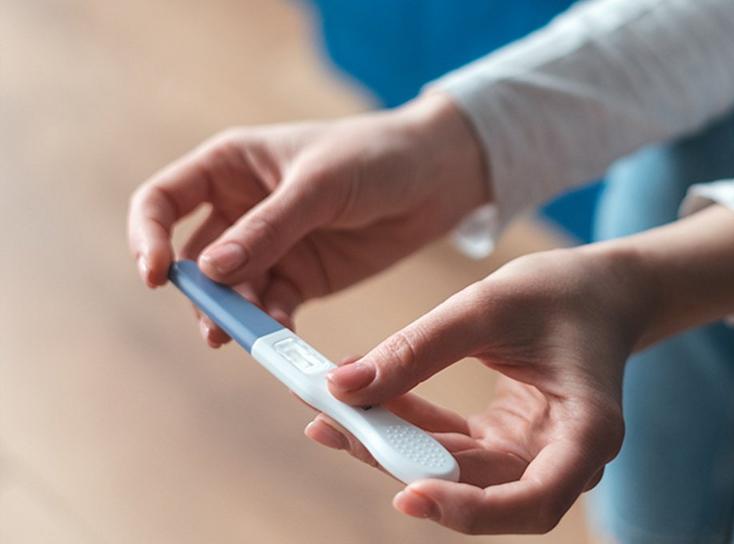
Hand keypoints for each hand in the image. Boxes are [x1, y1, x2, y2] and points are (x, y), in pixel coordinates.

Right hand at [127, 93, 487, 344]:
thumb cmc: (377, 157)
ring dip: (234, 316)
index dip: (148, 237)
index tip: (157, 274)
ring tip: (248, 338)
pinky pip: (272, 307)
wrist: (440, 178)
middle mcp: (240, 207)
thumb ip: (269, 227)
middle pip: (195, 259)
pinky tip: (283, 336)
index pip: (162, 201)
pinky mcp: (301, 278)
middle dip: (201, 294)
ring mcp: (269, 247)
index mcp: (229, 166)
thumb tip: (212, 270)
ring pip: (231, 292)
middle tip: (216, 326)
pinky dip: (271, 324)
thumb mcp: (321, 184)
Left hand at [303, 206, 733, 533]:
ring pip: (452, 472)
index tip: (411, 494)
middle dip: (400, 463)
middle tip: (334, 428)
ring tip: (329, 415)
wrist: (601, 289)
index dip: (473, 510)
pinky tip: (359, 403)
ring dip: (390, 446)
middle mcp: (563, 460)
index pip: (534, 502)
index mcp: (587, 433)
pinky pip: (447, 447)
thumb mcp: (492, 305)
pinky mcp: (505, 443)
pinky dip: (404, 427)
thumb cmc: (567, 291)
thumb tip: (342, 388)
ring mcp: (532, 456)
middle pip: (478, 489)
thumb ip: (419, 349)